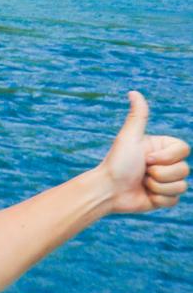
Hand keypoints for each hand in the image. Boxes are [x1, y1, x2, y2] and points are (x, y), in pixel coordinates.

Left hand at [95, 92, 188, 214]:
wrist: (107, 190)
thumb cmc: (116, 163)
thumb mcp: (129, 138)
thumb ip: (138, 116)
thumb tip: (133, 92)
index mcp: (162, 148)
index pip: (184, 150)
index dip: (166, 157)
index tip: (146, 159)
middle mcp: (166, 163)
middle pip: (184, 170)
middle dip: (160, 174)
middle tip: (142, 172)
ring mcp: (166, 181)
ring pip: (182, 186)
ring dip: (158, 187)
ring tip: (142, 183)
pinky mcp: (164, 197)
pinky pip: (174, 200)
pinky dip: (158, 199)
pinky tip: (145, 195)